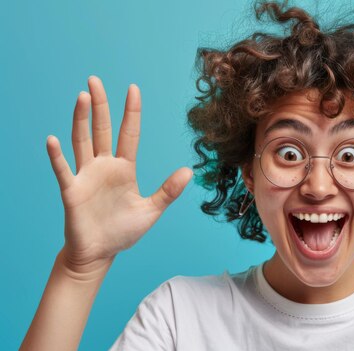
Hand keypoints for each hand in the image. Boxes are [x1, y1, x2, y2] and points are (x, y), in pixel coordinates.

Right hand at [46, 76, 191, 272]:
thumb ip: (168, 191)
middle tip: (95, 80)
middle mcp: (104, 167)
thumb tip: (189, 171)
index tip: (133, 88)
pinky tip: (53, 140)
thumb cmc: (123, 231)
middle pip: (101, 129)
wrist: (100, 254)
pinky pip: (63, 170)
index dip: (131, 112)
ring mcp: (86, 177)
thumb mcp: (151, 210)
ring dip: (81, 120)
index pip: (129, 134)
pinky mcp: (72, 191)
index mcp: (124, 168)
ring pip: (82, 142)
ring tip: (82, 97)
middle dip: (99, 105)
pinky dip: (57, 156)